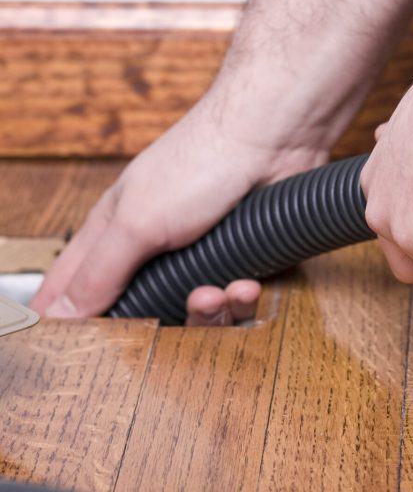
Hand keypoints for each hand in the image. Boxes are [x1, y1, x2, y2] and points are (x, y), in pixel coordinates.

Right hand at [31, 85, 328, 324]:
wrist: (272, 141)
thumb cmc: (200, 162)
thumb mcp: (136, 221)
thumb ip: (99, 271)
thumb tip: (61, 315)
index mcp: (114, 232)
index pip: (75, 287)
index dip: (72, 320)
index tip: (76, 350)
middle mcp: (154, 246)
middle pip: (143, 311)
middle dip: (161, 321)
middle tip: (174, 312)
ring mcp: (201, 253)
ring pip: (194, 311)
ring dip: (209, 311)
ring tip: (217, 293)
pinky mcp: (242, 258)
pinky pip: (236, 300)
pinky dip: (242, 298)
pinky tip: (247, 284)